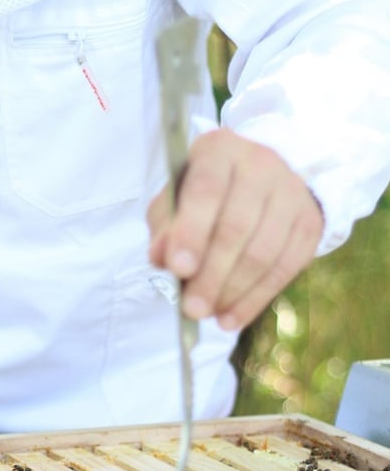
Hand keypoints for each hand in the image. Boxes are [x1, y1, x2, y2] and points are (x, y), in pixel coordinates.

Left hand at [147, 128, 323, 329]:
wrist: (259, 183)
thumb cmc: (205, 195)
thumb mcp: (175, 202)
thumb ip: (165, 227)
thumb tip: (161, 258)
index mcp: (219, 151)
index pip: (207, 190)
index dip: (192, 232)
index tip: (178, 269)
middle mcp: (261, 164)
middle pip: (236, 227)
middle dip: (211, 275)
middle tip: (191, 309)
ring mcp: (291, 193)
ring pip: (262, 253)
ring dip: (232, 292)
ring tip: (208, 314)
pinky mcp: (309, 224)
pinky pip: (284, 270)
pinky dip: (254, 300)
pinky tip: (231, 319)